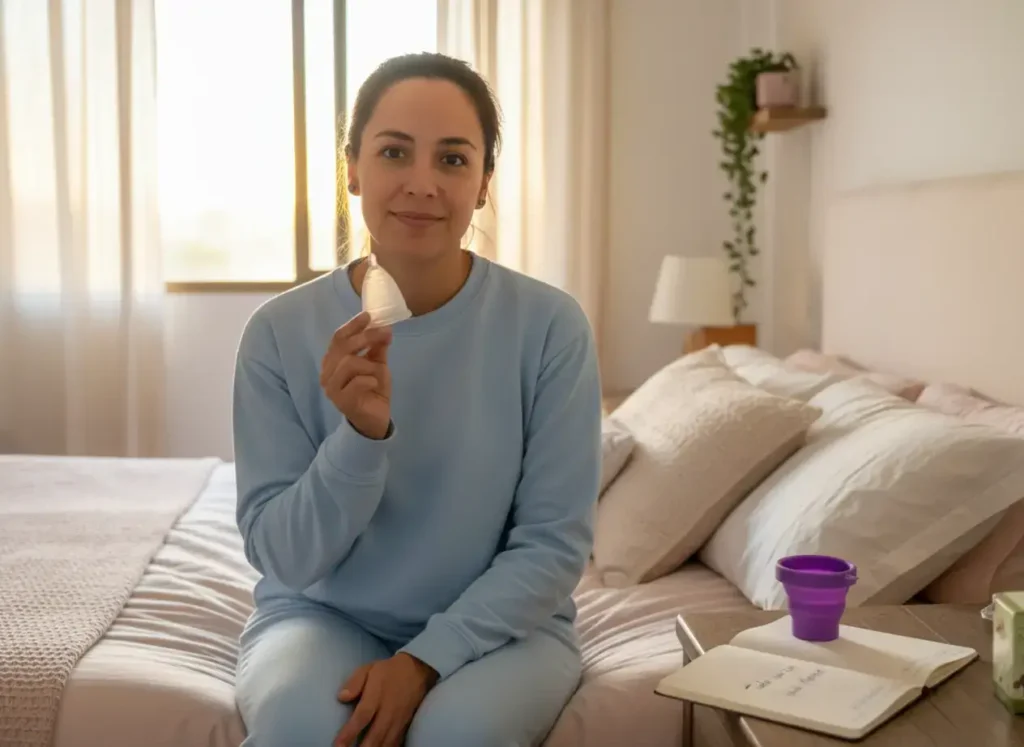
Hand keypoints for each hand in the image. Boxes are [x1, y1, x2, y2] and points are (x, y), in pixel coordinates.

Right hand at [320, 312, 392, 439]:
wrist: (376, 419)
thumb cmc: (373, 390)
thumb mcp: (377, 364)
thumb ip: (377, 348)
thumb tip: (384, 328)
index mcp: (333, 361)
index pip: (338, 338)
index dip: (352, 326)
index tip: (368, 316)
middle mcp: (327, 373)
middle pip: (343, 347)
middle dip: (365, 337)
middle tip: (384, 334)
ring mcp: (332, 388)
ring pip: (348, 363)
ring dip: (369, 364)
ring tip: (378, 372)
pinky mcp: (342, 401)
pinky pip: (356, 382)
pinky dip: (369, 380)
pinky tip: (374, 385)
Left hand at [334, 653, 438, 746]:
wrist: (416, 671)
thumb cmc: (387, 671)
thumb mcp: (368, 669)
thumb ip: (354, 682)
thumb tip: (341, 697)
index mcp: (377, 695)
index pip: (363, 716)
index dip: (349, 732)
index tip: (338, 745)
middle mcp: (389, 710)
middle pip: (375, 735)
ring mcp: (398, 720)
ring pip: (386, 743)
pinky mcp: (404, 726)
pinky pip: (395, 743)